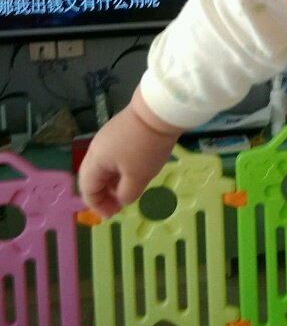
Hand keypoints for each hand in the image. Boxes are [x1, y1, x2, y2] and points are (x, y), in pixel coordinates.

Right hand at [77, 88, 180, 216]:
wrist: (159, 110)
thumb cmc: (146, 148)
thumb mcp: (138, 177)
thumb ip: (126, 194)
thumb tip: (121, 198)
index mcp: (95, 161)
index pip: (88, 190)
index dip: (98, 206)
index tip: (114, 214)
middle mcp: (96, 149)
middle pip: (92, 177)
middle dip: (104, 194)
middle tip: (119, 204)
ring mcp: (107, 138)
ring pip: (104, 167)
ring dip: (113, 182)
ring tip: (129, 190)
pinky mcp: (120, 131)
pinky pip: (114, 156)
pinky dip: (120, 169)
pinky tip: (136, 172)